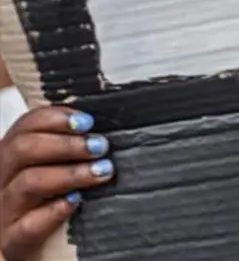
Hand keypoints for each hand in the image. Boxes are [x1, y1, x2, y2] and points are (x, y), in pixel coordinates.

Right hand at [0, 107, 113, 260]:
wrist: (43, 251)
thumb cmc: (52, 202)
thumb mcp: (57, 169)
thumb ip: (70, 149)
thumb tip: (99, 129)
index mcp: (12, 158)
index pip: (24, 127)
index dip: (54, 118)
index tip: (87, 121)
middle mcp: (2, 180)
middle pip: (22, 149)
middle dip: (66, 144)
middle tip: (100, 146)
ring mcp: (4, 211)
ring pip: (28, 182)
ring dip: (70, 173)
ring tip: (102, 171)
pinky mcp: (12, 241)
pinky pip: (28, 225)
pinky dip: (54, 211)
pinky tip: (76, 202)